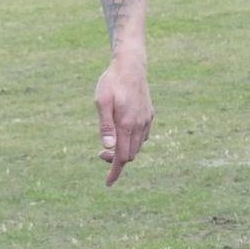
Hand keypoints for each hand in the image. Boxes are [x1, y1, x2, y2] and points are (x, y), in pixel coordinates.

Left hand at [94, 57, 152, 185]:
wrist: (131, 65)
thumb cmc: (111, 82)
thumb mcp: (101, 101)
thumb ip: (105, 125)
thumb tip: (107, 147)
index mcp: (127, 124)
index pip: (122, 156)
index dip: (114, 171)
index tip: (108, 183)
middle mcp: (140, 125)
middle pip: (130, 155)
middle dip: (116, 161)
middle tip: (99, 155)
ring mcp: (146, 120)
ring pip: (138, 146)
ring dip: (125, 151)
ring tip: (109, 145)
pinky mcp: (149, 114)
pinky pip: (143, 136)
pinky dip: (133, 141)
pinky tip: (123, 135)